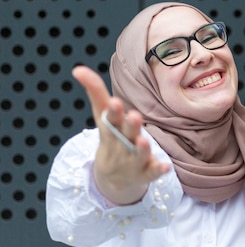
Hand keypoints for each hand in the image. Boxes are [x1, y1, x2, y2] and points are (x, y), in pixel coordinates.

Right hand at [72, 65, 169, 204]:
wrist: (112, 177)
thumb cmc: (112, 138)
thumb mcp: (102, 117)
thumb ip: (95, 92)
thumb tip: (78, 69)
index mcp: (112, 130)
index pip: (110, 119)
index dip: (113, 111)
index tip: (115, 102)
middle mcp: (122, 145)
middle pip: (127, 134)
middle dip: (130, 126)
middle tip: (135, 116)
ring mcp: (133, 160)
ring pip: (139, 154)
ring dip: (142, 149)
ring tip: (144, 142)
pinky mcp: (146, 173)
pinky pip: (152, 172)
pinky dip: (157, 170)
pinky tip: (164, 166)